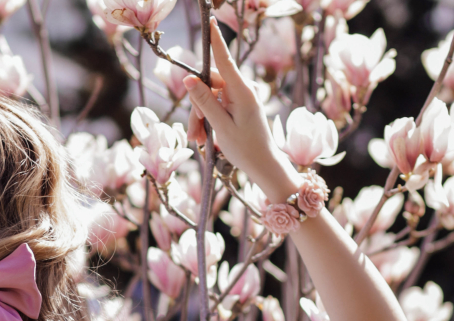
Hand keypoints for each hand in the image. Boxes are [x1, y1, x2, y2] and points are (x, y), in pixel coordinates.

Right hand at [184, 18, 300, 201]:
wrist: (265, 167)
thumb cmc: (246, 149)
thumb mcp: (220, 126)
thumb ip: (204, 102)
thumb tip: (188, 79)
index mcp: (242, 92)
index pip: (224, 60)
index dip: (215, 41)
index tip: (210, 20)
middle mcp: (241, 91)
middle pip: (208, 86)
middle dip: (197, 108)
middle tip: (195, 135)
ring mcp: (240, 99)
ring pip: (209, 99)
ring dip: (200, 119)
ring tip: (200, 141)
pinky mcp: (237, 108)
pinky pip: (215, 108)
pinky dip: (207, 122)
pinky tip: (206, 140)